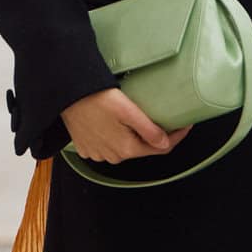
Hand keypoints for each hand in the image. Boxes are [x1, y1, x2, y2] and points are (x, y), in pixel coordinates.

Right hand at [61, 86, 190, 165]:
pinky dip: (114, 136)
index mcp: (126, 148)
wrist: (66, 95)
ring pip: (124, 147)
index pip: (160, 148)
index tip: (185, 124)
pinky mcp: (86, 147)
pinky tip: (113, 122)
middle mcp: (112, 156)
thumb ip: (148, 130)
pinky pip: (107, 145)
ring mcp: (98, 153)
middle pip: (142, 148)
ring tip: (135, 118)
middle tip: (161, 116)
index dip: (176, 136)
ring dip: (132, 136)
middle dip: (153, 135)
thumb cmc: (95, 98)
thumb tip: (165, 143)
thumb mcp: (127, 111)